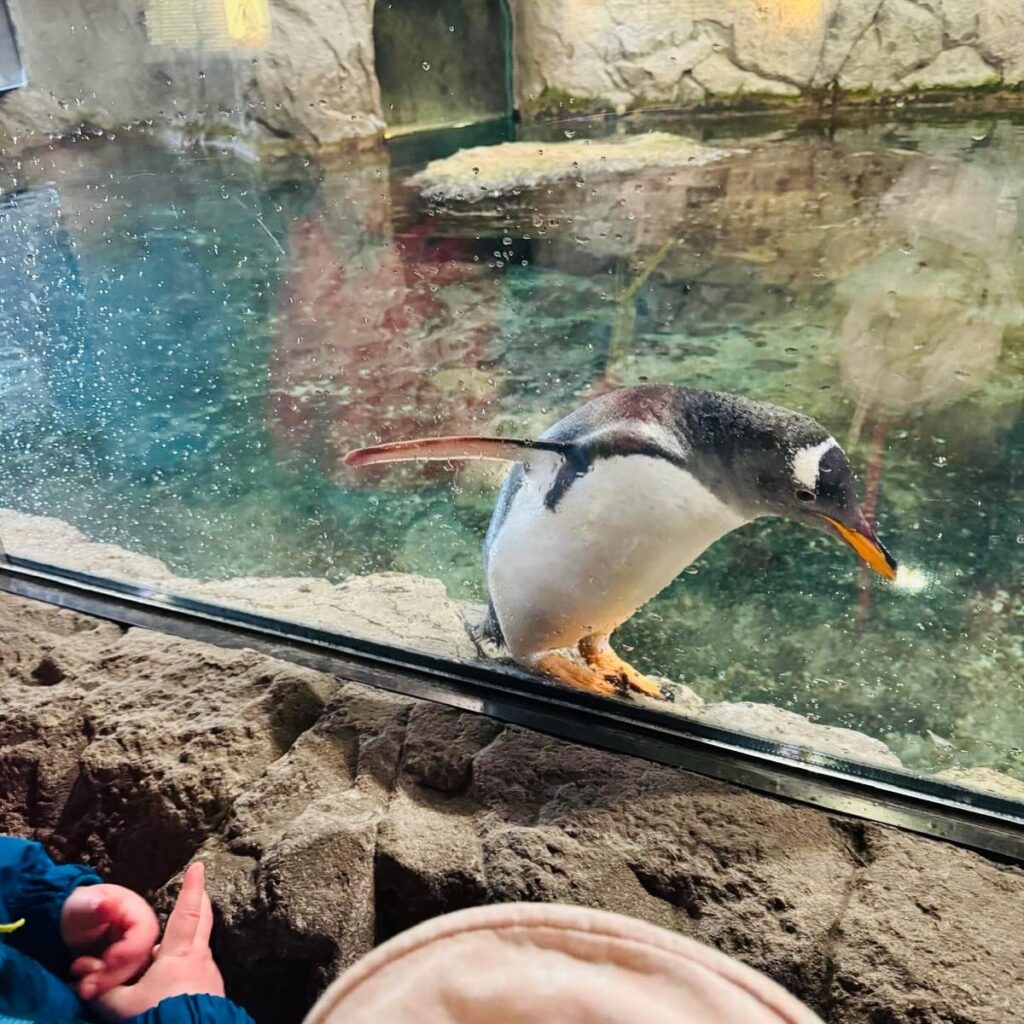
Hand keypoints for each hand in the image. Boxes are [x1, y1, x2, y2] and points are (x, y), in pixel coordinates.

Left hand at [61, 882, 159, 996]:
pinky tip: (84, 984)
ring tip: (82, 985)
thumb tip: (105, 904)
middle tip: (87, 984)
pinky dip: (102, 990)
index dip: (130, 949)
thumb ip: (93, 905)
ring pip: (131, 977)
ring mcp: (136, 954)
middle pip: (140, 960)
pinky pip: (122, 986)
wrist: (75, 925)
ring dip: (106, 986)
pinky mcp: (126, 970)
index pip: (146, 933)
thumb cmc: (82, 909)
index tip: (107, 960)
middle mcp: (142, 936)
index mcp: (139, 914)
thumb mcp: (83, 904)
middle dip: (113, 975)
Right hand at [79, 861, 225, 1021]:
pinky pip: (196, 976)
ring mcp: (210, 977)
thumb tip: (86, 978)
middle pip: (202, 923)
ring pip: (195, 954)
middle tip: (198, 889)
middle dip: (199, 903)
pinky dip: (184, 973)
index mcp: (180, 955)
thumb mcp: (120, 1007)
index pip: (187, 913)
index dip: (192, 888)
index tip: (198, 866)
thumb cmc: (155, 1020)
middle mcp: (200, 960)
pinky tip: (168, 988)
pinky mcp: (213, 995)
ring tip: (158, 960)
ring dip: (182, 950)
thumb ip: (105, 989)